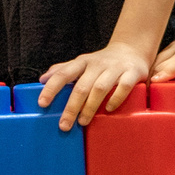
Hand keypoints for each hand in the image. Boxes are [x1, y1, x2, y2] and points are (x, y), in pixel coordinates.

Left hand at [36, 40, 152, 129]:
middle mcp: (97, 64)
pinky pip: (123, 87)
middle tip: (64, 125)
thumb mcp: (82, 63)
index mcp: (82, 62)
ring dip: (90, 107)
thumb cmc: (102, 62)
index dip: (51, 88)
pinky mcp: (132, 73)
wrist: (131, 49)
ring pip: (100, 88)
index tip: (42, 103)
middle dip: (71, 107)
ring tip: (83, 122)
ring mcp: (115, 68)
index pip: (63, 74)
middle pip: (81, 86)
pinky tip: (108, 110)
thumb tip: (42, 79)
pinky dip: (115, 99)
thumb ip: (63, 70)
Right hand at [152, 27, 174, 100]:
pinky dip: (153, 71)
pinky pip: (157, 59)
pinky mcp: (171, 47)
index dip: (166, 73)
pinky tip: (151, 84)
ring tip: (147, 94)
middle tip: (148, 100)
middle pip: (162, 65)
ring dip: (150, 77)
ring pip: (157, 62)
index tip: (155, 82)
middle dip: (152, 81)